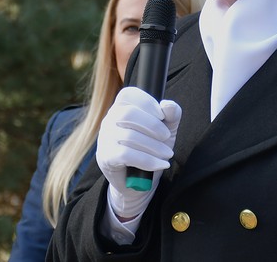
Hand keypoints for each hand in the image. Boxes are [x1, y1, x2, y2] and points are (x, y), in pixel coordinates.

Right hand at [96, 86, 181, 220]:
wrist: (139, 181)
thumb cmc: (151, 148)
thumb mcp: (167, 129)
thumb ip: (171, 115)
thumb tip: (168, 105)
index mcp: (121, 107)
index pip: (128, 94)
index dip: (147, 102)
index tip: (162, 115)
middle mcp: (109, 119)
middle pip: (128, 114)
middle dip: (152, 125)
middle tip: (167, 137)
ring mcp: (105, 138)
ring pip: (129, 136)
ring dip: (154, 146)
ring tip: (168, 154)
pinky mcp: (105, 156)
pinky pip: (126, 154)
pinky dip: (148, 160)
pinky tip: (160, 164)